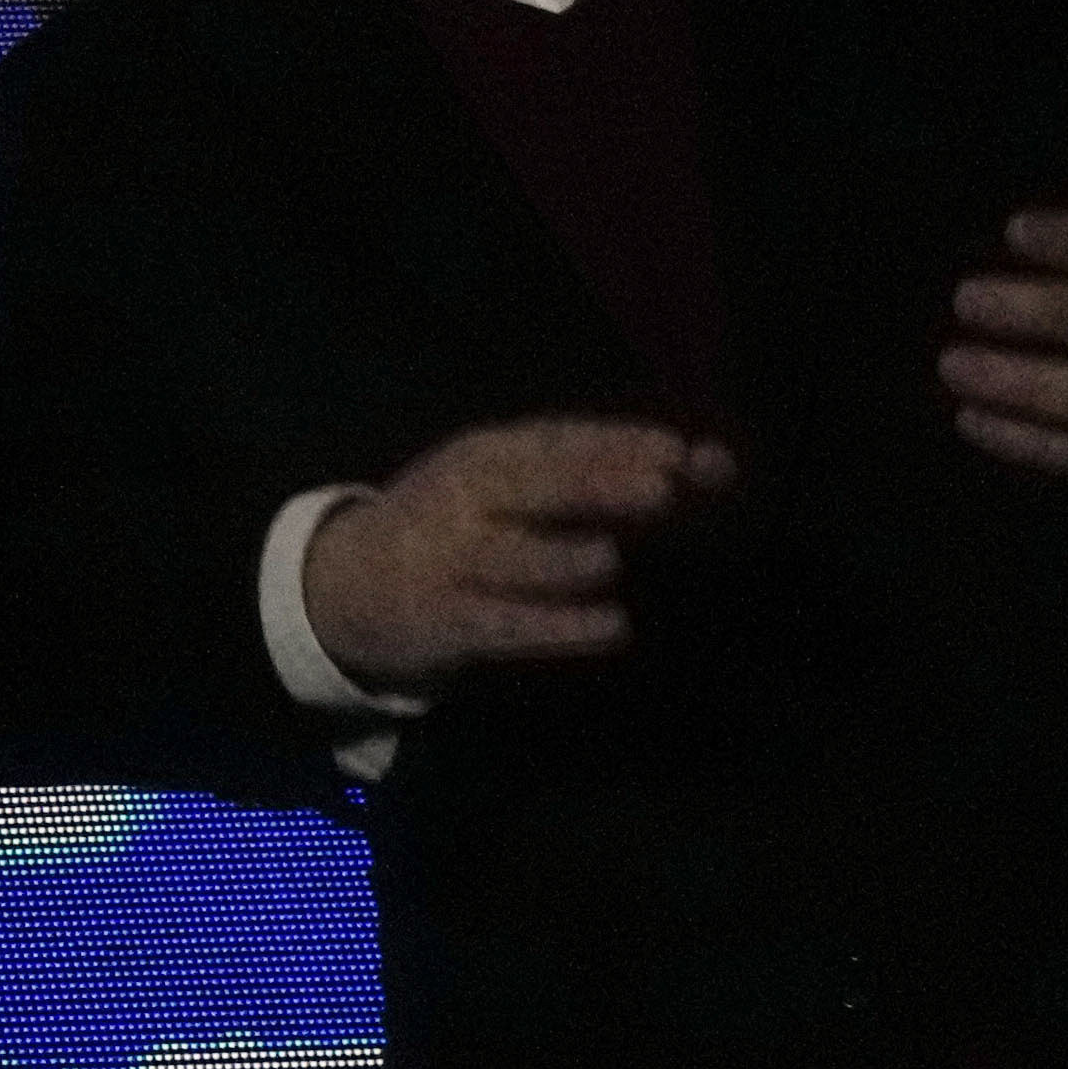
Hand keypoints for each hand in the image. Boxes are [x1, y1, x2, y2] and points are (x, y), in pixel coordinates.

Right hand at [299, 413, 737, 687]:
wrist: (348, 585)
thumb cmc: (467, 528)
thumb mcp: (521, 489)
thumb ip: (617, 478)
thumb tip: (718, 463)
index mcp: (487, 454)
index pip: (555, 441)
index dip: (616, 443)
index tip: (679, 450)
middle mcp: (464, 498)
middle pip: (532, 487)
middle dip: (594, 486)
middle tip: (662, 488)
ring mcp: (451, 559)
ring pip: (510, 558)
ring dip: (559, 558)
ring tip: (609, 558)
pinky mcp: (448, 620)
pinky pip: (506, 624)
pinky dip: (559, 626)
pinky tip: (613, 627)